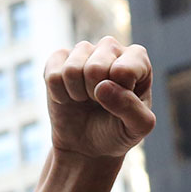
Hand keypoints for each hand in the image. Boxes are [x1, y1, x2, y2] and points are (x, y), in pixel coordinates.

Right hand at [44, 36, 154, 160]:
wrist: (89, 144)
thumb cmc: (119, 130)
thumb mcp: (138, 127)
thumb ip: (132, 108)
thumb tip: (103, 86)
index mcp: (138, 59)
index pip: (125, 70)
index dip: (119, 94)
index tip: (122, 103)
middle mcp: (112, 47)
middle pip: (95, 68)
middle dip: (95, 95)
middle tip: (101, 102)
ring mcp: (84, 50)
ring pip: (72, 70)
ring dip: (77, 94)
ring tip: (86, 99)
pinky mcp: (59, 58)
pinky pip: (53, 75)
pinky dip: (59, 95)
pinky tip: (69, 96)